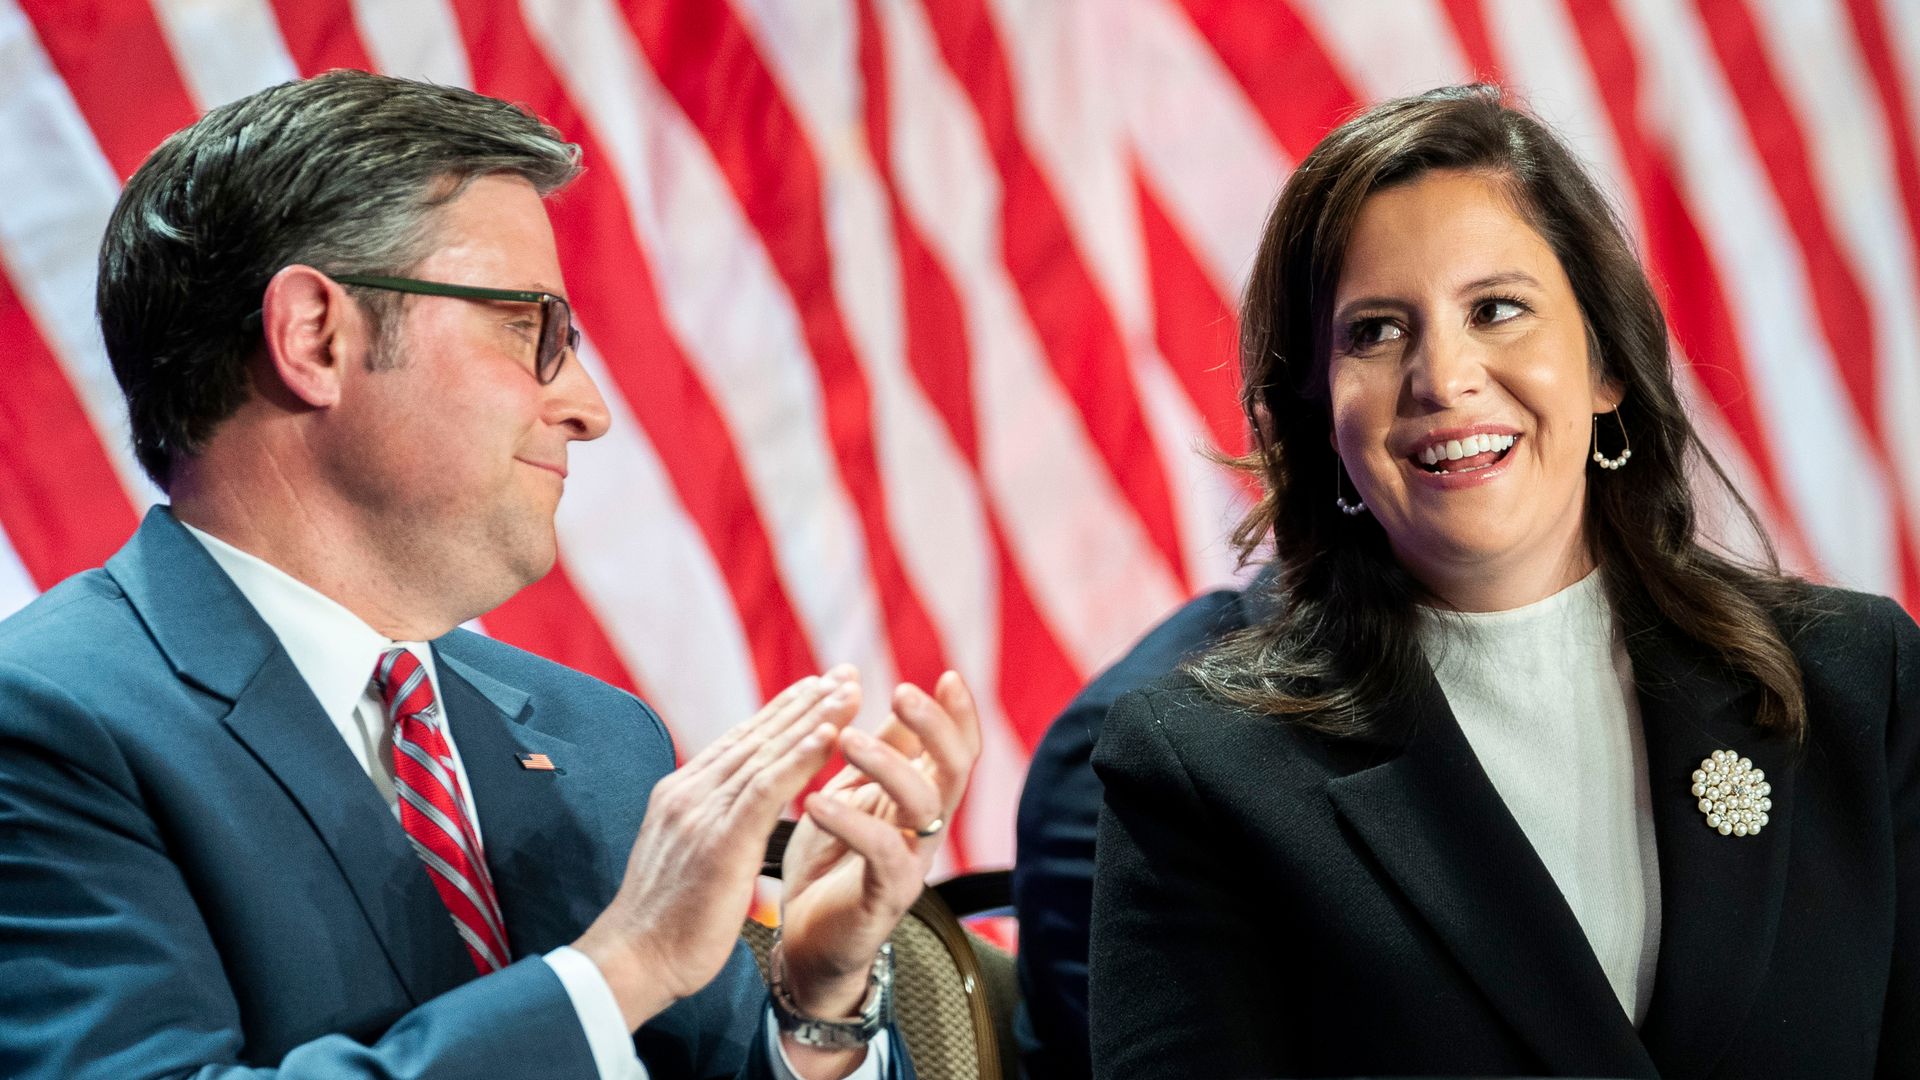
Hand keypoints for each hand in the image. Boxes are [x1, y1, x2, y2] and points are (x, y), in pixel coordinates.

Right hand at [573, 666, 860, 1029]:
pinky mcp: (719, 839)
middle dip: (805, 702)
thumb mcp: (686, 859)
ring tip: (851, 692)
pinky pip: (767, 788)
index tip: (818, 688)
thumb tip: (733, 815)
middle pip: (757, 735)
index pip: (739, 742)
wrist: (632, 962)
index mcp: (681, 795)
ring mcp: (701, 812)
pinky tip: (831, 735)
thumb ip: (709, 826)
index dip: (781, 713)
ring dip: (814, 719)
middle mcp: (689, 792)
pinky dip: (801, 758)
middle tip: (846, 673)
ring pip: (767, 752)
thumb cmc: (665, 923)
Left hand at [776, 671, 981, 1018]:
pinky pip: (881, 852)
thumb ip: (880, 755)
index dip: (959, 714)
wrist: (805, 943)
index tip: (947, 675)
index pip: (957, 750)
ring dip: (887, 763)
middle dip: (933, 727)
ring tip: (844, 737)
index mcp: (920, 801)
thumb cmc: (829, 864)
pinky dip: (851, 822)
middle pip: (956, 770)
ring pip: (924, 804)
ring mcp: (911, 863)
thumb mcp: (853, 796)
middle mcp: (926, 829)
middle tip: (901, 691)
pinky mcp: (886, 897)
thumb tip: (898, 699)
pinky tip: (818, 802)